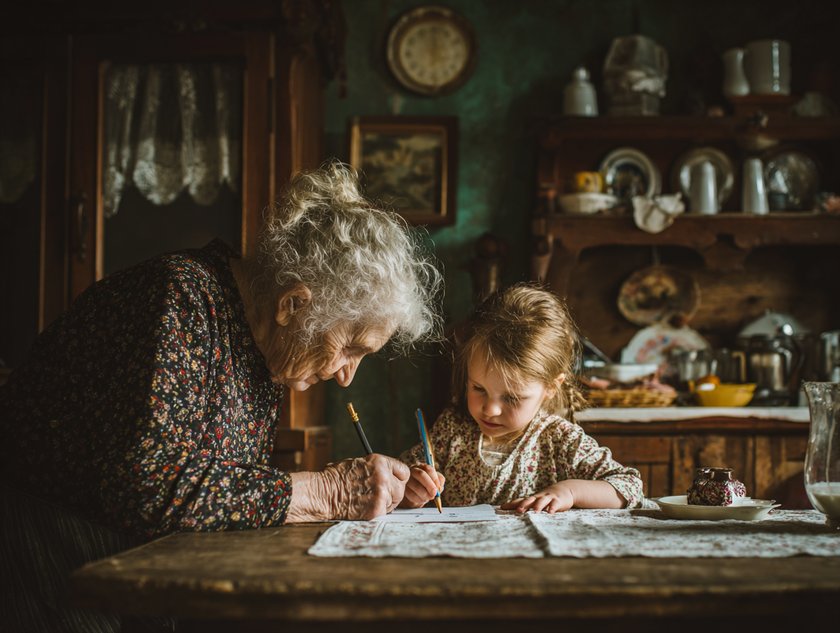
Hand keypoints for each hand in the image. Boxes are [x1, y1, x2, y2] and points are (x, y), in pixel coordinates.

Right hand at [286, 454, 408, 521]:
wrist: (323, 493)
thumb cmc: (336, 478)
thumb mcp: (358, 463)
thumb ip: (377, 469)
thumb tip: (389, 475)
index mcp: (380, 462)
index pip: (404, 471)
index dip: (398, 479)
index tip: (393, 483)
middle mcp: (383, 476)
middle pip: (401, 489)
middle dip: (392, 494)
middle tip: (380, 496)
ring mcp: (381, 493)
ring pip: (393, 502)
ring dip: (384, 504)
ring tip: (366, 501)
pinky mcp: (376, 509)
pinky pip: (384, 512)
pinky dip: (376, 512)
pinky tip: (363, 507)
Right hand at [399, 463, 444, 508]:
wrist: (415, 494)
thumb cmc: (426, 486)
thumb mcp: (435, 482)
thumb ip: (439, 481)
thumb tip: (439, 487)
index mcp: (422, 467)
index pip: (429, 469)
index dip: (435, 479)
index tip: (438, 488)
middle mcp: (413, 470)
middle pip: (421, 474)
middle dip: (429, 485)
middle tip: (434, 494)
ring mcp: (406, 479)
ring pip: (415, 485)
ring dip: (424, 494)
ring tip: (428, 498)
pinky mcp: (402, 488)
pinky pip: (410, 494)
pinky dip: (418, 499)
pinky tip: (422, 500)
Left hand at [500, 482, 574, 513]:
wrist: (565, 489)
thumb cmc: (547, 498)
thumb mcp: (537, 501)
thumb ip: (527, 506)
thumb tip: (511, 512)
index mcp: (532, 498)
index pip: (520, 500)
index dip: (512, 504)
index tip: (502, 508)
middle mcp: (539, 497)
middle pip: (530, 500)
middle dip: (524, 505)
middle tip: (518, 511)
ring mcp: (548, 498)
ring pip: (542, 501)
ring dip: (538, 506)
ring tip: (534, 512)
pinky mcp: (558, 501)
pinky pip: (555, 504)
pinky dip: (552, 508)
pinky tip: (550, 513)